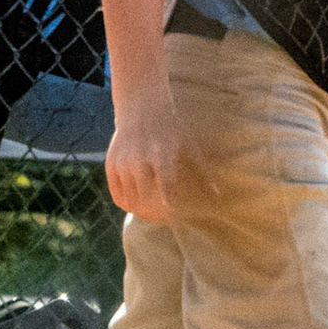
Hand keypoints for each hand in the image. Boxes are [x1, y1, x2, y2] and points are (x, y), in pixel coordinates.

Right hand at [105, 92, 193, 223]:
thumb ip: (202, 171)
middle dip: (156, 214)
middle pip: (145, 200)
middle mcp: (139, 161)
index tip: (178, 214)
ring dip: (141, 212)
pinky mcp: (110, 164)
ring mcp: (122, 163)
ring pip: (129, 200)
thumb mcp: (190, 147)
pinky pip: (116, 194)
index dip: (171, 206)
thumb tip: (217, 193)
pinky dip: (126, 205)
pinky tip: (137, 208)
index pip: (166, 190)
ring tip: (153, 216)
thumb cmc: (172, 129)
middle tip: (165, 220)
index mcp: (162, 157)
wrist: (142, 109)